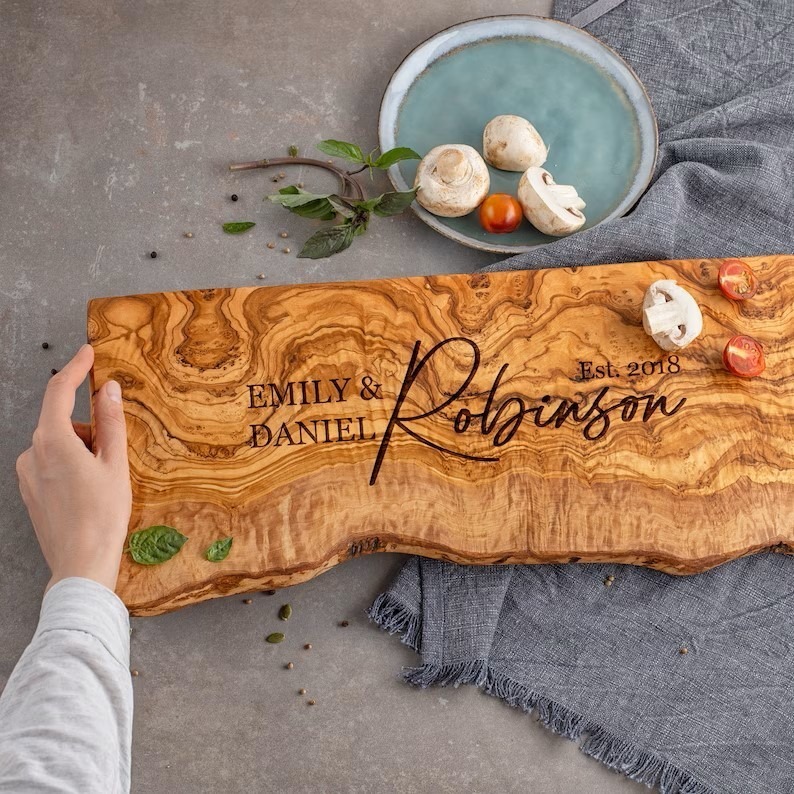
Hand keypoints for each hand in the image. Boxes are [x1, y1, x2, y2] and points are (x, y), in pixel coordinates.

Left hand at [16, 344, 131, 592]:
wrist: (80, 563)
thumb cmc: (103, 516)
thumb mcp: (115, 463)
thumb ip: (111, 421)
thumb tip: (109, 388)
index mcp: (53, 441)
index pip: (59, 391)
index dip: (75, 368)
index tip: (88, 353)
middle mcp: (32, 452)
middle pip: (63, 422)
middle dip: (91, 429)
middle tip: (114, 456)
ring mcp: (27, 473)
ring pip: (59, 444)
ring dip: (83, 450)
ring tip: (103, 482)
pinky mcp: (29, 490)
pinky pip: (51, 463)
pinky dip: (72, 466)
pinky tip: (88, 492)